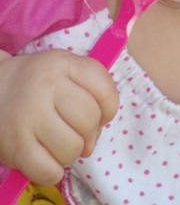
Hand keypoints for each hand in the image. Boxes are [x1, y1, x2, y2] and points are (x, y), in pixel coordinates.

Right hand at [0, 49, 118, 184]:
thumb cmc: (37, 83)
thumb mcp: (64, 70)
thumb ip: (89, 96)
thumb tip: (91, 144)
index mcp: (63, 64)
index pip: (105, 89)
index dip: (109, 109)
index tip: (98, 114)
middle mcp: (46, 85)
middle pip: (89, 121)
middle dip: (88, 133)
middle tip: (73, 131)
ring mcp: (29, 115)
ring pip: (72, 148)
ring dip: (70, 153)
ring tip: (57, 144)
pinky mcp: (15, 145)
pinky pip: (49, 170)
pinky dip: (53, 172)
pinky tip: (46, 159)